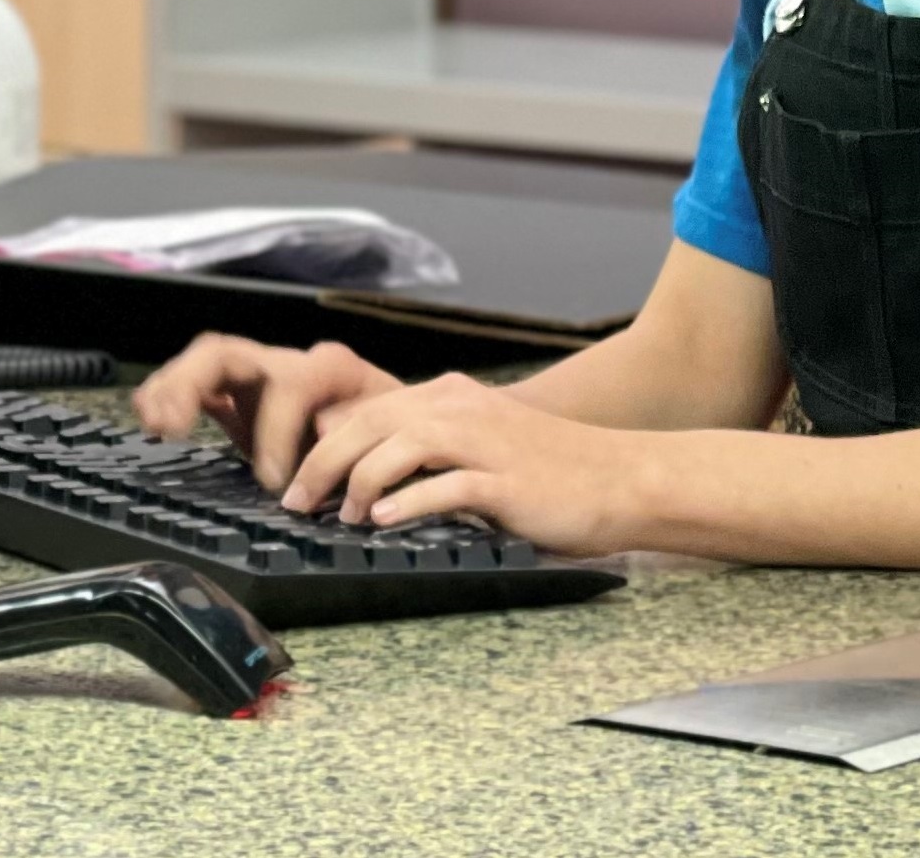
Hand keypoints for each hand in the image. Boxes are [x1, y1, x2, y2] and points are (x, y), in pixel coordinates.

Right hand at [132, 333, 401, 491]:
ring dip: (172, 387)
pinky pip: (196, 384)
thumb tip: (323, 432)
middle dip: (191, 384)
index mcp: (329, 369)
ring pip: (203, 361)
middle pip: (226, 352)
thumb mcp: (389, 433)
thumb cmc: (393, 433)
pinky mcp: (238, 395)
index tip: (275, 483)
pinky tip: (148, 413)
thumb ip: (357, 429)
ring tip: (155, 422)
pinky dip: (168, 394)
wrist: (395, 427)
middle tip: (174, 427)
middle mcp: (286, 362)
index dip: (276, 431)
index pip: (288, 383)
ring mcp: (257, 376)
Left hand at [278, 372, 651, 556]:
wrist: (622, 477)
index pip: (369, 411)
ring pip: (399, 448)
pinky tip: (382, 520)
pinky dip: (407, 502)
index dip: (325, 444)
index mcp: (451, 397)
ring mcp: (485, 442)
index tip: (298, 482)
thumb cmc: (552, 469)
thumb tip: (368, 473)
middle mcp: (462, 409)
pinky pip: (444, 486)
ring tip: (341, 516)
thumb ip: (432, 449)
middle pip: (371, 424)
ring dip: (359, 482)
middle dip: (323, 464)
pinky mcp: (506, 480)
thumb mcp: (482, 443)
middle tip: (296, 502)